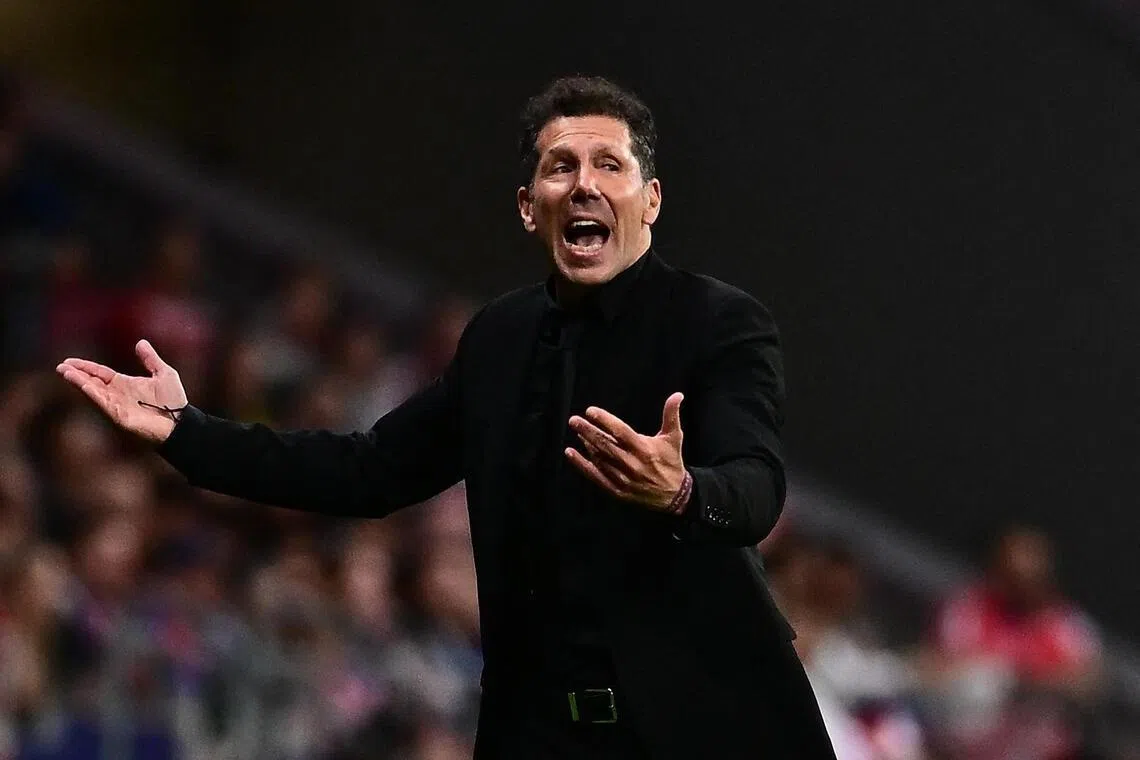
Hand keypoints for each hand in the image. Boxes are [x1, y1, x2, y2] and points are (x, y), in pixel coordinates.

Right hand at [55, 339, 188, 443]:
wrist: (180, 422)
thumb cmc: (174, 400)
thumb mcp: (163, 373)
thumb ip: (150, 359)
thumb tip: (140, 342)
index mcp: (125, 383)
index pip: (100, 373)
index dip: (86, 367)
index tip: (69, 361)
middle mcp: (117, 394)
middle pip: (92, 381)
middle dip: (76, 374)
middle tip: (61, 366)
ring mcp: (116, 405)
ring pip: (93, 391)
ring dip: (79, 382)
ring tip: (65, 372)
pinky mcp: (119, 415)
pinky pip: (104, 403)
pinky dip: (93, 394)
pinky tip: (83, 385)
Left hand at [565, 392, 686, 511]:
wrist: (674, 496)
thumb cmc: (671, 462)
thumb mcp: (674, 438)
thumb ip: (671, 415)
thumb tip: (678, 394)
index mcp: (644, 449)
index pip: (621, 432)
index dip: (605, 420)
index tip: (590, 411)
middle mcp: (632, 463)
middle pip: (605, 445)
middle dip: (588, 431)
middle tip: (574, 420)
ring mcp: (622, 478)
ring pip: (599, 458)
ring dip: (586, 444)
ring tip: (577, 431)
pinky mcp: (616, 490)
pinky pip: (595, 476)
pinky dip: (581, 464)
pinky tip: (570, 453)